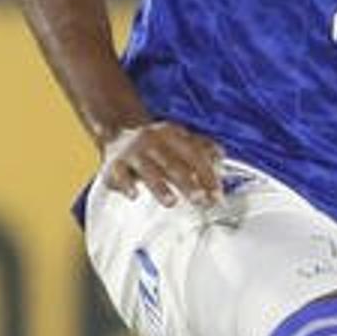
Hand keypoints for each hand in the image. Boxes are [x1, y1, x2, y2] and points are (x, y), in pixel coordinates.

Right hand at [96, 119, 224, 207]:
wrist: (119, 133)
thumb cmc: (156, 144)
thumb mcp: (179, 140)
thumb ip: (202, 149)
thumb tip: (221, 159)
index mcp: (172, 134)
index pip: (194, 155)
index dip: (207, 175)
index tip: (217, 195)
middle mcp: (152, 141)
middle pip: (173, 163)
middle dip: (187, 182)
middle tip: (200, 199)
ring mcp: (133, 152)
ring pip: (148, 170)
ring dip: (160, 186)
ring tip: (171, 202)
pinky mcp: (115, 164)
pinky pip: (120, 175)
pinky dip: (126, 185)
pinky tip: (134, 196)